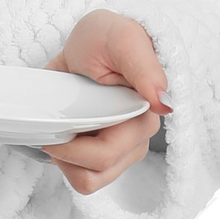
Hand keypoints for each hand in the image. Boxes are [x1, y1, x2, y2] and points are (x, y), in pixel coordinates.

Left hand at [42, 8, 169, 196]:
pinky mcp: (108, 156)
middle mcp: (138, 138)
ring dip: (66, 160)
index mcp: (145, 115)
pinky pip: (84, 178)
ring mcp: (124, 150)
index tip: (58, 118)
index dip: (73, 146)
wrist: (93, 40)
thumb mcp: (123, 40)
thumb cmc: (108, 38)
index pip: (106, 153)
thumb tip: (163, 103)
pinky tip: (66, 137)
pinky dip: (67, 163)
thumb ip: (145, 68)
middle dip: (65, 151)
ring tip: (62, 128)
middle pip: (95, 170)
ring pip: (89, 180)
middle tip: (56, 118)